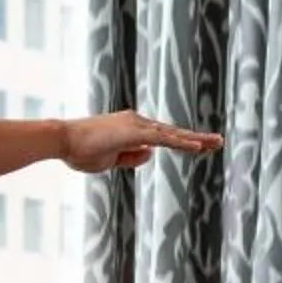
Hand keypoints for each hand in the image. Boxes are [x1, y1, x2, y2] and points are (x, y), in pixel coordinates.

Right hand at [59, 108, 221, 173]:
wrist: (62, 140)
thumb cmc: (80, 151)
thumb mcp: (109, 160)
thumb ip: (131, 157)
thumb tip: (151, 154)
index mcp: (131, 128)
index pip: (163, 136)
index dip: (182, 142)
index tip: (200, 146)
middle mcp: (137, 122)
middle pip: (172, 132)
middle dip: (196, 139)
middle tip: (218, 142)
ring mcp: (136, 125)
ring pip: (172, 134)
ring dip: (195, 140)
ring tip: (216, 143)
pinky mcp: (134, 132)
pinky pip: (163, 139)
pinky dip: (181, 143)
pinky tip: (198, 148)